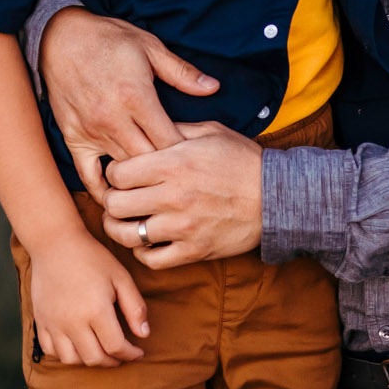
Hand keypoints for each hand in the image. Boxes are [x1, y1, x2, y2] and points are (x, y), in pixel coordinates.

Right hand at [27, 230, 151, 366]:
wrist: (55, 242)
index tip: (138, 351)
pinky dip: (66, 354)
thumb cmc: (91, 256)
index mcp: (96, 310)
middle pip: (95, 358)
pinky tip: (77, 344)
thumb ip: (135, 307)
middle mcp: (73, 322)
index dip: (131, 354)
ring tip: (100, 349)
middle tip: (122, 354)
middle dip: (113, 361)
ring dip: (89, 360)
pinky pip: (51, 350)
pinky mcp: (41, 320)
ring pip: (72, 360)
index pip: (116, 347)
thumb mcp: (120, 277)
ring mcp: (54, 323)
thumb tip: (144, 334)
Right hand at [39, 7, 219, 204]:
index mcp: (136, 96)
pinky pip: (88, 175)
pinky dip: (104, 190)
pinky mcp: (73, 138)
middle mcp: (113, 118)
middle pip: (148, 161)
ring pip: (123, 171)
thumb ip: (182, 72)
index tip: (197, 161)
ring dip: (141, 181)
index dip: (185, 155)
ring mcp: (91, 131)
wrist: (60, 37)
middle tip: (182, 179)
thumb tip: (213, 87)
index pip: (168, 141)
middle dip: (166, 172)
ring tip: (160, 191)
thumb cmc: (108, 39)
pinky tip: (120, 198)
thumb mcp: (149, 46)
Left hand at [99, 122, 263, 268]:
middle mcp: (173, 196)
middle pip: (115, 205)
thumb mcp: (209, 132)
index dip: (113, 172)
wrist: (277, 197)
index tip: (120, 173)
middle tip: (117, 197)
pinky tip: (146, 240)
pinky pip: (152, 260)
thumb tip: (144, 128)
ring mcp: (182, 227)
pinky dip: (142, 251)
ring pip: (127, 235)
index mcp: (173, 163)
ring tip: (125, 220)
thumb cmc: (242, 160)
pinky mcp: (193, 251)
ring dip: (120, 228)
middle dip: (111, 200)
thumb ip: (173, 129)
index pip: (117, 173)